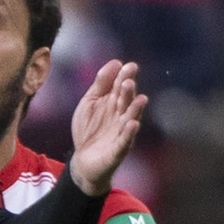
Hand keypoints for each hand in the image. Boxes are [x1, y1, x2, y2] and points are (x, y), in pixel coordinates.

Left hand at [68, 60, 147, 196]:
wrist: (83, 160)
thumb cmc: (88, 130)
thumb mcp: (89, 103)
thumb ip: (100, 84)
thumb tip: (115, 62)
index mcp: (114, 103)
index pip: (121, 87)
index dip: (124, 77)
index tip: (129, 66)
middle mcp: (121, 116)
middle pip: (126, 101)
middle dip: (128, 91)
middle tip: (128, 81)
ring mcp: (122, 132)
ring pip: (130, 118)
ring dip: (134, 109)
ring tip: (139, 98)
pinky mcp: (119, 149)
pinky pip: (125, 140)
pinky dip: (130, 133)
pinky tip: (133, 124)